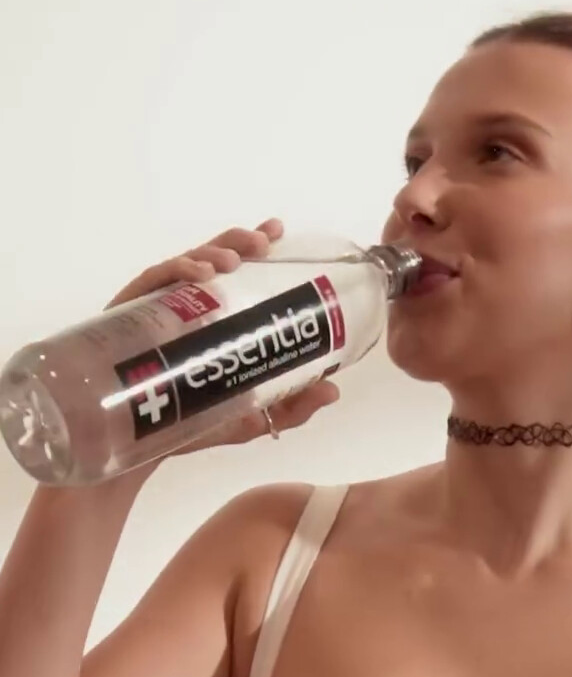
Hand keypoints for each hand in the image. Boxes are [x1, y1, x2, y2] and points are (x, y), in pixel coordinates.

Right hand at [104, 219, 340, 453]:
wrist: (143, 445)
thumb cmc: (196, 423)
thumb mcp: (252, 417)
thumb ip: (292, 407)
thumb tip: (332, 392)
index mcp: (216, 318)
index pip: (238, 274)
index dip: (254, 246)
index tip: (276, 232)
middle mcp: (190, 306)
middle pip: (214, 259)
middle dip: (239, 243)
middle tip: (262, 242)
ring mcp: (161, 308)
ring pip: (186, 264)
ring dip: (211, 253)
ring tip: (232, 261)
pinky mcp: (134, 315)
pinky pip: (155, 282)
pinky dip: (177, 271)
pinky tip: (198, 275)